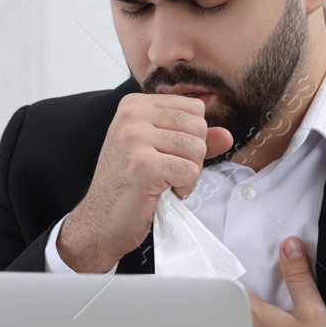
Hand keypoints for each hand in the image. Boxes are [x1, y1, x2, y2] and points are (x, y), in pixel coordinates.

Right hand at [57, 93, 233, 272]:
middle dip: (192, 156)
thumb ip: (193, 139)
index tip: (166, 155)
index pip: (194, 108)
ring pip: (197, 149)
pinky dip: (183, 188)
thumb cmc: (129, 187)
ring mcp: (135, 138)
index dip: (191, 137)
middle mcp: (132, 115)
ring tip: (163, 182)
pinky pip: (190, 171)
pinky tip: (162, 193)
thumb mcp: (160, 152)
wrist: (100, 222)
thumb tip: (226, 135)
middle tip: (166, 173)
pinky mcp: (144, 164)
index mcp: (135, 105)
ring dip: (188, 173)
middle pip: (199, 127)